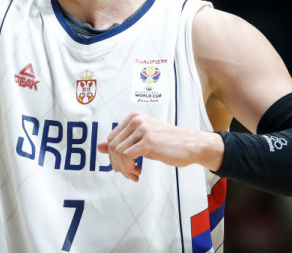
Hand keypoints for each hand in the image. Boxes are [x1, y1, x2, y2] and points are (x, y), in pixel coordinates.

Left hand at [96, 110, 223, 181]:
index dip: (113, 155)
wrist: (191, 145)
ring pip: (118, 152)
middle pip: (113, 145)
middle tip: (128, 174)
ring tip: (134, 174)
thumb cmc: (168, 144)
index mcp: (133, 117)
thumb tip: (100, 148)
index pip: (112, 138)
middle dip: (117, 163)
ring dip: (124, 168)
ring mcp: (142, 129)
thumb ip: (122, 143)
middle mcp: (136, 120)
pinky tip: (138, 172)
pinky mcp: (149, 141)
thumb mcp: (142, 141)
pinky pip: (127, 156)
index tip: (122, 166)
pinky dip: (129, 168)